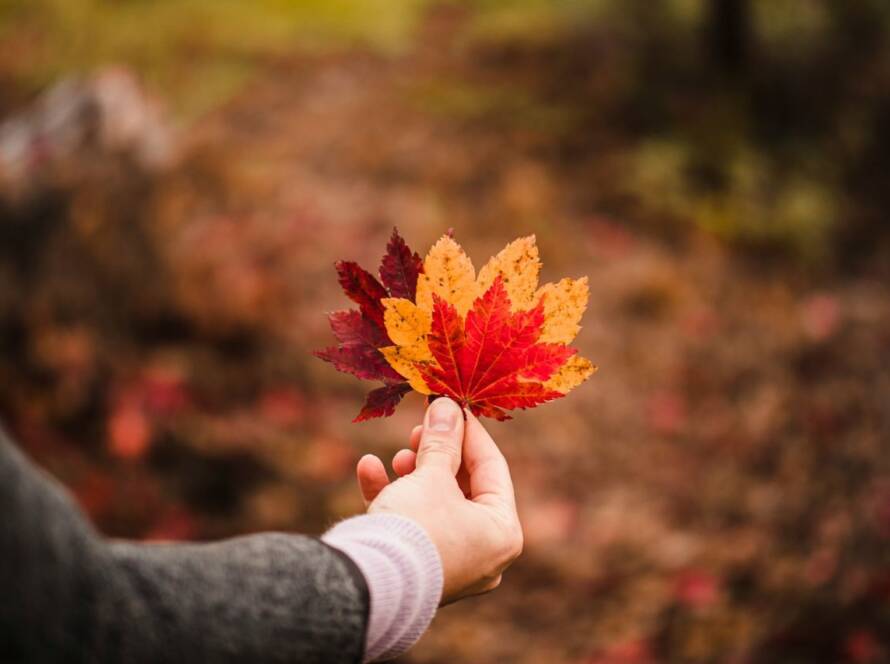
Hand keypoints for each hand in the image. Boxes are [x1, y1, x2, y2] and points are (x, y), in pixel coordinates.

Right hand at [355, 397, 523, 603]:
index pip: (492, 469)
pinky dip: (393, 496)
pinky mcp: (417, 570)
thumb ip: (442, 440)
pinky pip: (411, 526)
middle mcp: (483, 554)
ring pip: (435, 505)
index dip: (470, 432)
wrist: (367, 586)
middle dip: (437, 454)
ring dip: (413, 473)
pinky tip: (368, 468)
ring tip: (398, 456)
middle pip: (463, 487)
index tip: (452, 406)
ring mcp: (450, 565)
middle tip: (418, 429)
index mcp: (502, 532)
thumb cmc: (415, 527)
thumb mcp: (431, 476)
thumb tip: (447, 406)